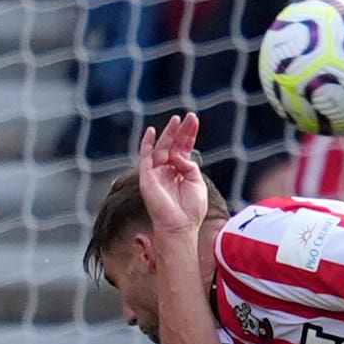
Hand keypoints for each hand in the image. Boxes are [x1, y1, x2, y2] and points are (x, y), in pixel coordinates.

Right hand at [137, 115, 209, 234]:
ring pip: (162, 148)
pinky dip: (147, 144)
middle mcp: (168, 171)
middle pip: (174, 145)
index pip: (184, 149)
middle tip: (189, 116)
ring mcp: (157, 173)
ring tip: (176, 119)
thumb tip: (180, 156)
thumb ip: (190, 167)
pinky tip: (152, 132)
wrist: (179, 226)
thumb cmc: (191, 210)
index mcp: (181, 173)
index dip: (189, 135)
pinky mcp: (147, 177)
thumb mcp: (197, 183)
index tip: (194, 120)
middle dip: (181, 131)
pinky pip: (145, 157)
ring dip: (169, 133)